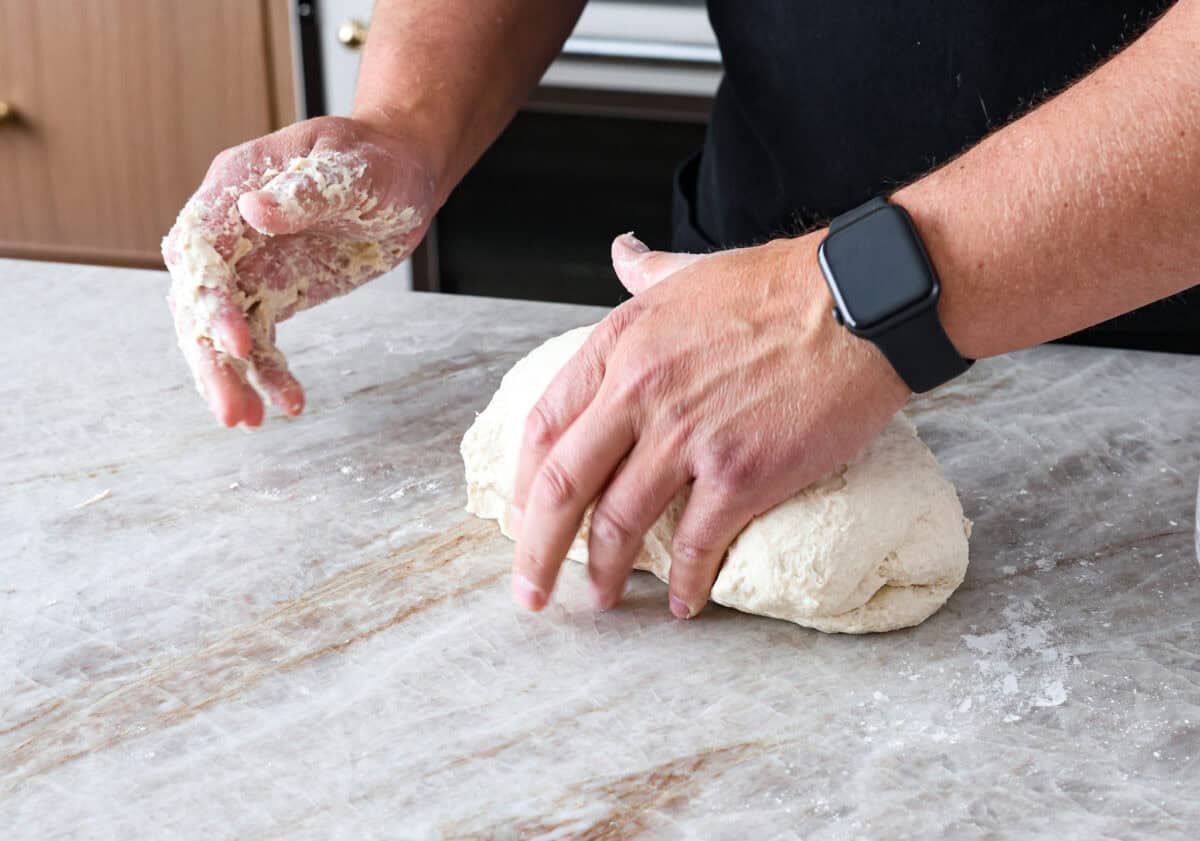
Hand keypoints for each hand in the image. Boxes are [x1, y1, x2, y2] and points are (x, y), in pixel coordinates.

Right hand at [163, 116, 434, 426]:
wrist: (404, 176)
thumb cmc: (377, 161)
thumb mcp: (350, 171)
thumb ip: (305, 192)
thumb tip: (255, 210)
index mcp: (233, 186)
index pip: (201, 245)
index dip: (211, 296)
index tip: (236, 341)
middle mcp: (230, 230)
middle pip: (201, 298)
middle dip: (211, 356)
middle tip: (231, 409)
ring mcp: (248, 265)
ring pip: (224, 329)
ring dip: (232, 377)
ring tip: (246, 421)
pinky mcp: (274, 292)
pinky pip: (261, 340)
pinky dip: (269, 373)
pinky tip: (289, 404)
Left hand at [509, 232, 910, 618]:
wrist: (861, 303)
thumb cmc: (780, 285)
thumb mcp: (692, 272)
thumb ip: (647, 273)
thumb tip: (622, 252)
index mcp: (619, 346)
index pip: (543, 425)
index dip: (523, 482)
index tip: (521, 515)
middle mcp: (639, 394)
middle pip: (562, 487)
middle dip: (537, 550)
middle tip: (531, 591)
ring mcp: (687, 438)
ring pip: (619, 525)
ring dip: (603, 572)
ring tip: (603, 597)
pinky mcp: (741, 475)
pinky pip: (698, 546)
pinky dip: (686, 584)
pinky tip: (684, 603)